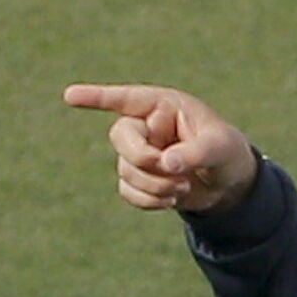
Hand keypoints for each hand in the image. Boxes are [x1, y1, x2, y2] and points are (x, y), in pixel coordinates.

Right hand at [63, 83, 259, 213]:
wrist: (227, 184)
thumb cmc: (227, 153)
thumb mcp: (221, 148)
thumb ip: (196, 152)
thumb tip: (166, 163)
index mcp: (164, 106)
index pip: (126, 99)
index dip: (97, 97)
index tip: (69, 96)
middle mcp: (146, 126)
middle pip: (121, 137)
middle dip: (143, 158)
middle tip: (172, 169)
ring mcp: (138, 152)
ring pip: (126, 169)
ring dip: (154, 184)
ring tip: (183, 187)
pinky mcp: (137, 178)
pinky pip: (127, 191)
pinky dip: (148, 200)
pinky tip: (171, 199)